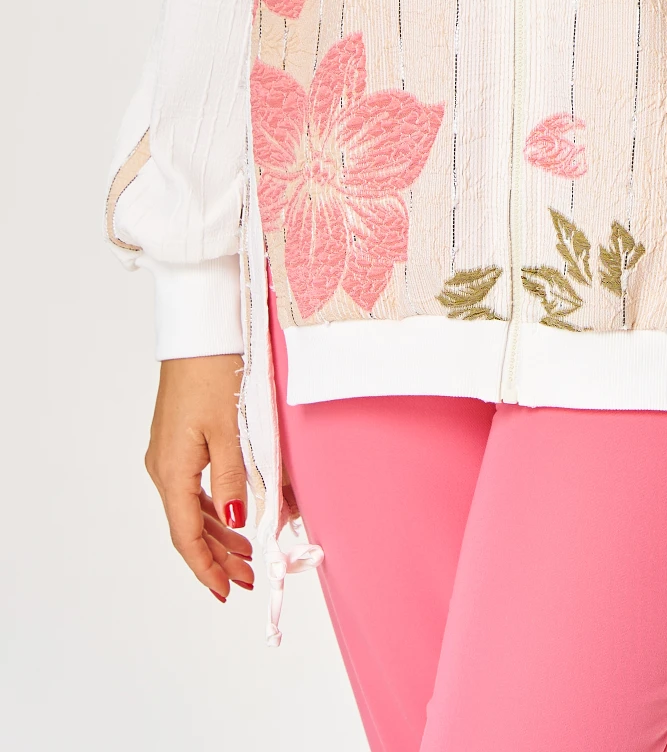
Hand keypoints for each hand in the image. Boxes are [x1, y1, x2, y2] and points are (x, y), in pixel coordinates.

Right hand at [145, 354, 254, 601]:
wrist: (199, 329)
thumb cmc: (215, 372)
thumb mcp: (232, 428)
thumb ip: (235, 478)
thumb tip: (237, 521)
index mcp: (172, 470)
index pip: (186, 536)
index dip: (206, 568)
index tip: (226, 591)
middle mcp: (163, 466)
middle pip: (188, 526)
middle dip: (217, 556)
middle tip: (247, 577)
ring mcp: (169, 452)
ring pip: (190, 507)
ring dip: (217, 533)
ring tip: (246, 553)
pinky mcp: (178, 438)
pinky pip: (192, 486)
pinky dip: (213, 506)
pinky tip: (232, 514)